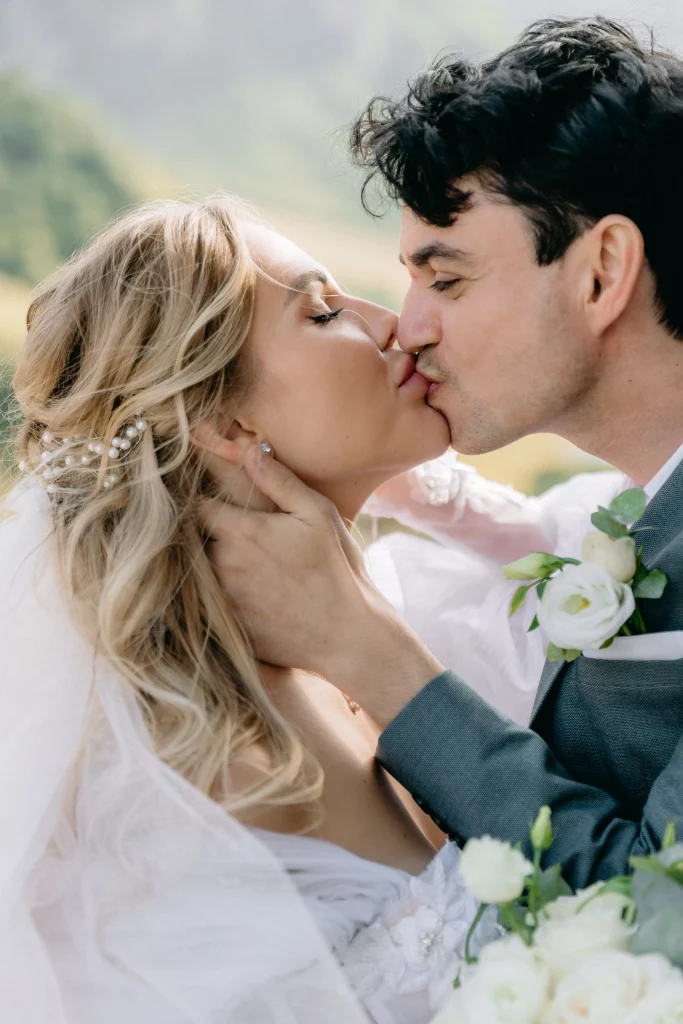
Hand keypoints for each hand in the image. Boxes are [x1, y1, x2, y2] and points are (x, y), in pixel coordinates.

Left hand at [200, 446, 442, 724]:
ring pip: (203, 573)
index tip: (219, 503)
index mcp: (239, 532)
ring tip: (255, 571)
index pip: (196, 506)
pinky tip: (258, 599)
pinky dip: (226, 599)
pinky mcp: (226, 629)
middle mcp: (221, 566)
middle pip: (197, 541)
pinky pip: (213, 606)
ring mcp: (221, 600)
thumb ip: (278, 481)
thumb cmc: (338, 570)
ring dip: (217, 568)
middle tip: (246, 540)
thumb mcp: (318, 515)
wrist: (348, 636)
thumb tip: (248, 450)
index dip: (206, 502)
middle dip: (213, 536)